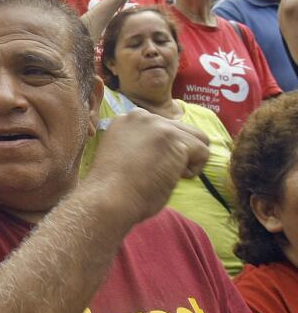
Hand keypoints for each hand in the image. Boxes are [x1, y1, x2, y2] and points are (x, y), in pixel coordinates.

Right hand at [85, 109, 209, 225]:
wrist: (109, 197)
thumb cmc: (114, 187)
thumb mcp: (123, 154)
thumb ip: (142, 143)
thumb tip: (168, 149)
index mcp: (126, 120)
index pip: (161, 127)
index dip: (162, 149)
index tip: (149, 165)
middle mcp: (141, 116)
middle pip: (180, 129)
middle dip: (178, 152)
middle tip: (160, 172)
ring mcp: (158, 125)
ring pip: (196, 138)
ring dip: (188, 158)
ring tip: (169, 174)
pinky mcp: (174, 138)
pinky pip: (203, 151)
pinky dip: (194, 169)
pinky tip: (174, 178)